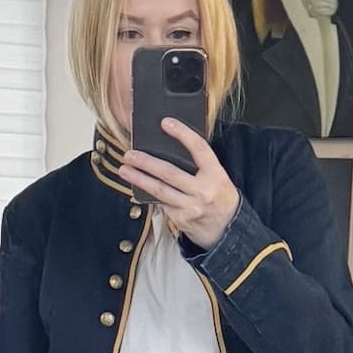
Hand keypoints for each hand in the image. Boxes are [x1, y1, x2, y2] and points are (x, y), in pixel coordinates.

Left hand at [117, 120, 239, 249]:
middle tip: (129, 154)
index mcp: (216, 175)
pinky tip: (136, 187)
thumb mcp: (218, 178)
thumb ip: (200, 166)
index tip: (166, 122)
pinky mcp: (181, 219)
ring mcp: (191, 207)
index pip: (199, 149)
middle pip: (170, 172)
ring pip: (160, 190)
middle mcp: (203, 191)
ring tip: (124, 169)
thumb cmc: (219, 198)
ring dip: (139, 179)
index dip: (182, 134)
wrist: (227, 230)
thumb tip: (171, 148)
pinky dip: (148, 194)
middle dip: (146, 162)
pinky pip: (161, 203)